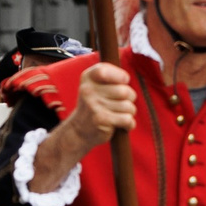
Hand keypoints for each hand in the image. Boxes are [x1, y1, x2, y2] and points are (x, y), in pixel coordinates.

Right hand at [34, 63, 135, 190]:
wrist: (75, 135)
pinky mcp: (100, 120)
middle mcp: (89, 89)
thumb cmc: (93, 111)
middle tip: (115, 108)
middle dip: (128, 102)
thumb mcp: (96, 89)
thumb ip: (111, 79)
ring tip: (112, 118)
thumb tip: (127, 76)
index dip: (122, 79)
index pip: (114, 70)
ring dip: (127, 115)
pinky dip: (128, 125)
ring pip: (130, 107)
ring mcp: (94, 104)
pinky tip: (118, 127)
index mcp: (88, 77)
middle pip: (128, 91)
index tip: (121, 84)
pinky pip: (129, 119)